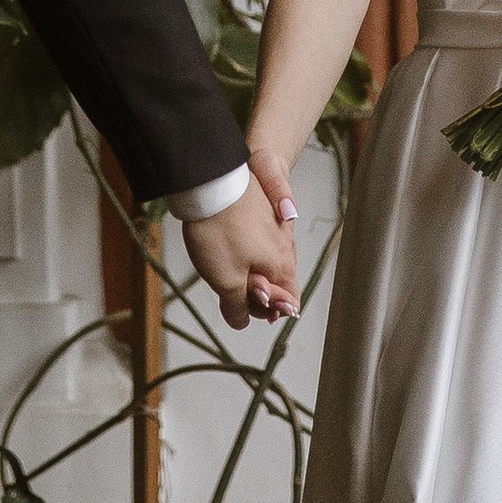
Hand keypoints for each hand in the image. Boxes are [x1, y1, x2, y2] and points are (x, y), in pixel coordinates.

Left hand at [183, 174, 298, 329]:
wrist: (211, 181)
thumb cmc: (220, 229)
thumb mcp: (225, 281)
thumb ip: (238, 306)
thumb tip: (241, 321)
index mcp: (282, 265)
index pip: (290, 300)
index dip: (268, 312)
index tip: (245, 307)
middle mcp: (285, 246)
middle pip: (277, 282)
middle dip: (254, 292)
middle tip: (229, 287)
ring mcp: (274, 227)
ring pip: (265, 261)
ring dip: (246, 271)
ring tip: (223, 264)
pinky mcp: (260, 214)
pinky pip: (256, 242)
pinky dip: (243, 251)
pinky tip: (224, 246)